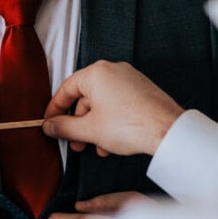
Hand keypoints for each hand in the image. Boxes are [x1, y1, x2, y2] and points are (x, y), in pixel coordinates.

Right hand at [43, 61, 184, 156]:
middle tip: (73, 142)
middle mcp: (114, 70)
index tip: (49, 122)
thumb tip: (49, 126)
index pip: (66, 89)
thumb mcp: (89, 130)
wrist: (167, 131)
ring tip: (95, 147)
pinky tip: (110, 143)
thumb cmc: (131, 125)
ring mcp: (130, 80)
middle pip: (85, 97)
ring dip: (94, 127)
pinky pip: (117, 105)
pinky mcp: (142, 91)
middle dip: (78, 123)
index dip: (55, 109)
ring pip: (102, 104)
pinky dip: (110, 122)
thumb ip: (64, 127)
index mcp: (97, 73)